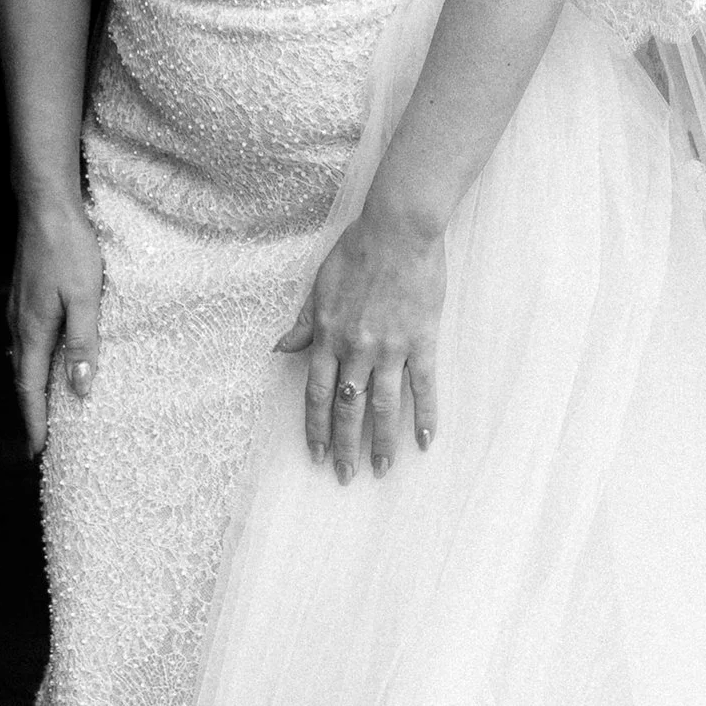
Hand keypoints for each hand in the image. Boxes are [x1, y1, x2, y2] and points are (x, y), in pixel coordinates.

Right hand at [9, 191, 102, 460]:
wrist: (45, 206)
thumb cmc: (69, 248)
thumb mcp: (86, 296)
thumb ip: (83, 341)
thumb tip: (80, 387)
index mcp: (33, 330)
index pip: (31, 388)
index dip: (35, 421)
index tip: (37, 452)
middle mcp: (19, 324)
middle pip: (23, 379)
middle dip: (31, 412)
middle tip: (39, 442)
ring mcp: (18, 310)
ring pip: (23, 360)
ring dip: (32, 388)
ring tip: (43, 409)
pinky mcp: (24, 296)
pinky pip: (25, 342)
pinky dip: (34, 363)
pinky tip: (44, 361)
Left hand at [275, 195, 445, 479]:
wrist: (398, 229)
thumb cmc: (358, 251)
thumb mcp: (320, 285)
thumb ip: (304, 323)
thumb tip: (281, 349)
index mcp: (328, 335)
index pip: (317, 393)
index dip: (315, 427)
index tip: (314, 454)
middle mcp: (356, 348)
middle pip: (347, 408)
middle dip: (344, 446)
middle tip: (344, 476)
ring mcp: (390, 347)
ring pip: (382, 405)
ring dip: (381, 442)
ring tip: (381, 470)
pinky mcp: (421, 340)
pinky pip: (423, 385)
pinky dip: (425, 415)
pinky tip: (423, 441)